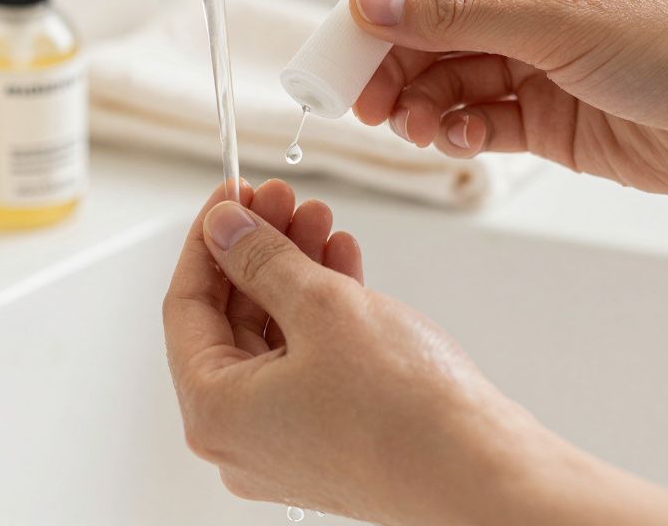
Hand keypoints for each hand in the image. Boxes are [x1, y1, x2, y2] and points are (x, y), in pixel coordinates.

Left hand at [163, 181, 667, 524]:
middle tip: (283, 198)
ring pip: (275, 337)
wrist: (482, 472)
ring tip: (320, 218)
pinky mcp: (329, 439)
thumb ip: (262, 259)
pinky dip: (322, 310)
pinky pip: (308, 361)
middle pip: (232, 319)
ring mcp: (285, 441)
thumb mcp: (320, 306)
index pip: (186, 305)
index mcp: (214, 412)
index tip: (230, 195)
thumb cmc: (403, 409)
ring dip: (295, 271)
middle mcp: (240, 437)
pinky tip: (342, 261)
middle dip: (260, 250)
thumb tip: (225, 229)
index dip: (208, 240)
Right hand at [350, 0, 667, 201]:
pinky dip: (457, 132)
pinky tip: (456, 140)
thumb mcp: (558, 23)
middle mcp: (531, 7)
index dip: (380, 8)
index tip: (341, 47)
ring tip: (413, 127)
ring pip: (448, 80)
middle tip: (363, 102)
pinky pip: (477, 120)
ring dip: (420, 104)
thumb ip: (458, 17)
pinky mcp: (545, 119)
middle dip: (393, 66)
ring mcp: (536, 65)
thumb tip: (372, 3)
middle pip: (431, 31)